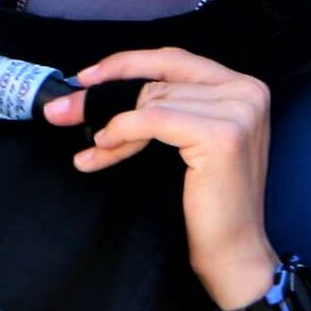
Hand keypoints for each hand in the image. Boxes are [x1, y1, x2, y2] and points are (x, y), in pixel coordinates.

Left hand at [44, 48, 277, 307]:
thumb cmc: (209, 202)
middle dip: (106, 96)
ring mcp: (239, 112)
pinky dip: (122, 131)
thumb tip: (100, 86)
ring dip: (111, 124)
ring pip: (152, 100)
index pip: (175, 59)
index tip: (86, 77)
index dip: (127, 64)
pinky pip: (152, 119)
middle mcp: (248, 92)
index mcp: (245, 87)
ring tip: (93, 150)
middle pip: (159, 80)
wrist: (233, 250)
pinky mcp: (221, 135)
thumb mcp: (190, 141)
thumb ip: (166, 107)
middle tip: (62, 111)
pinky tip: (104, 146)